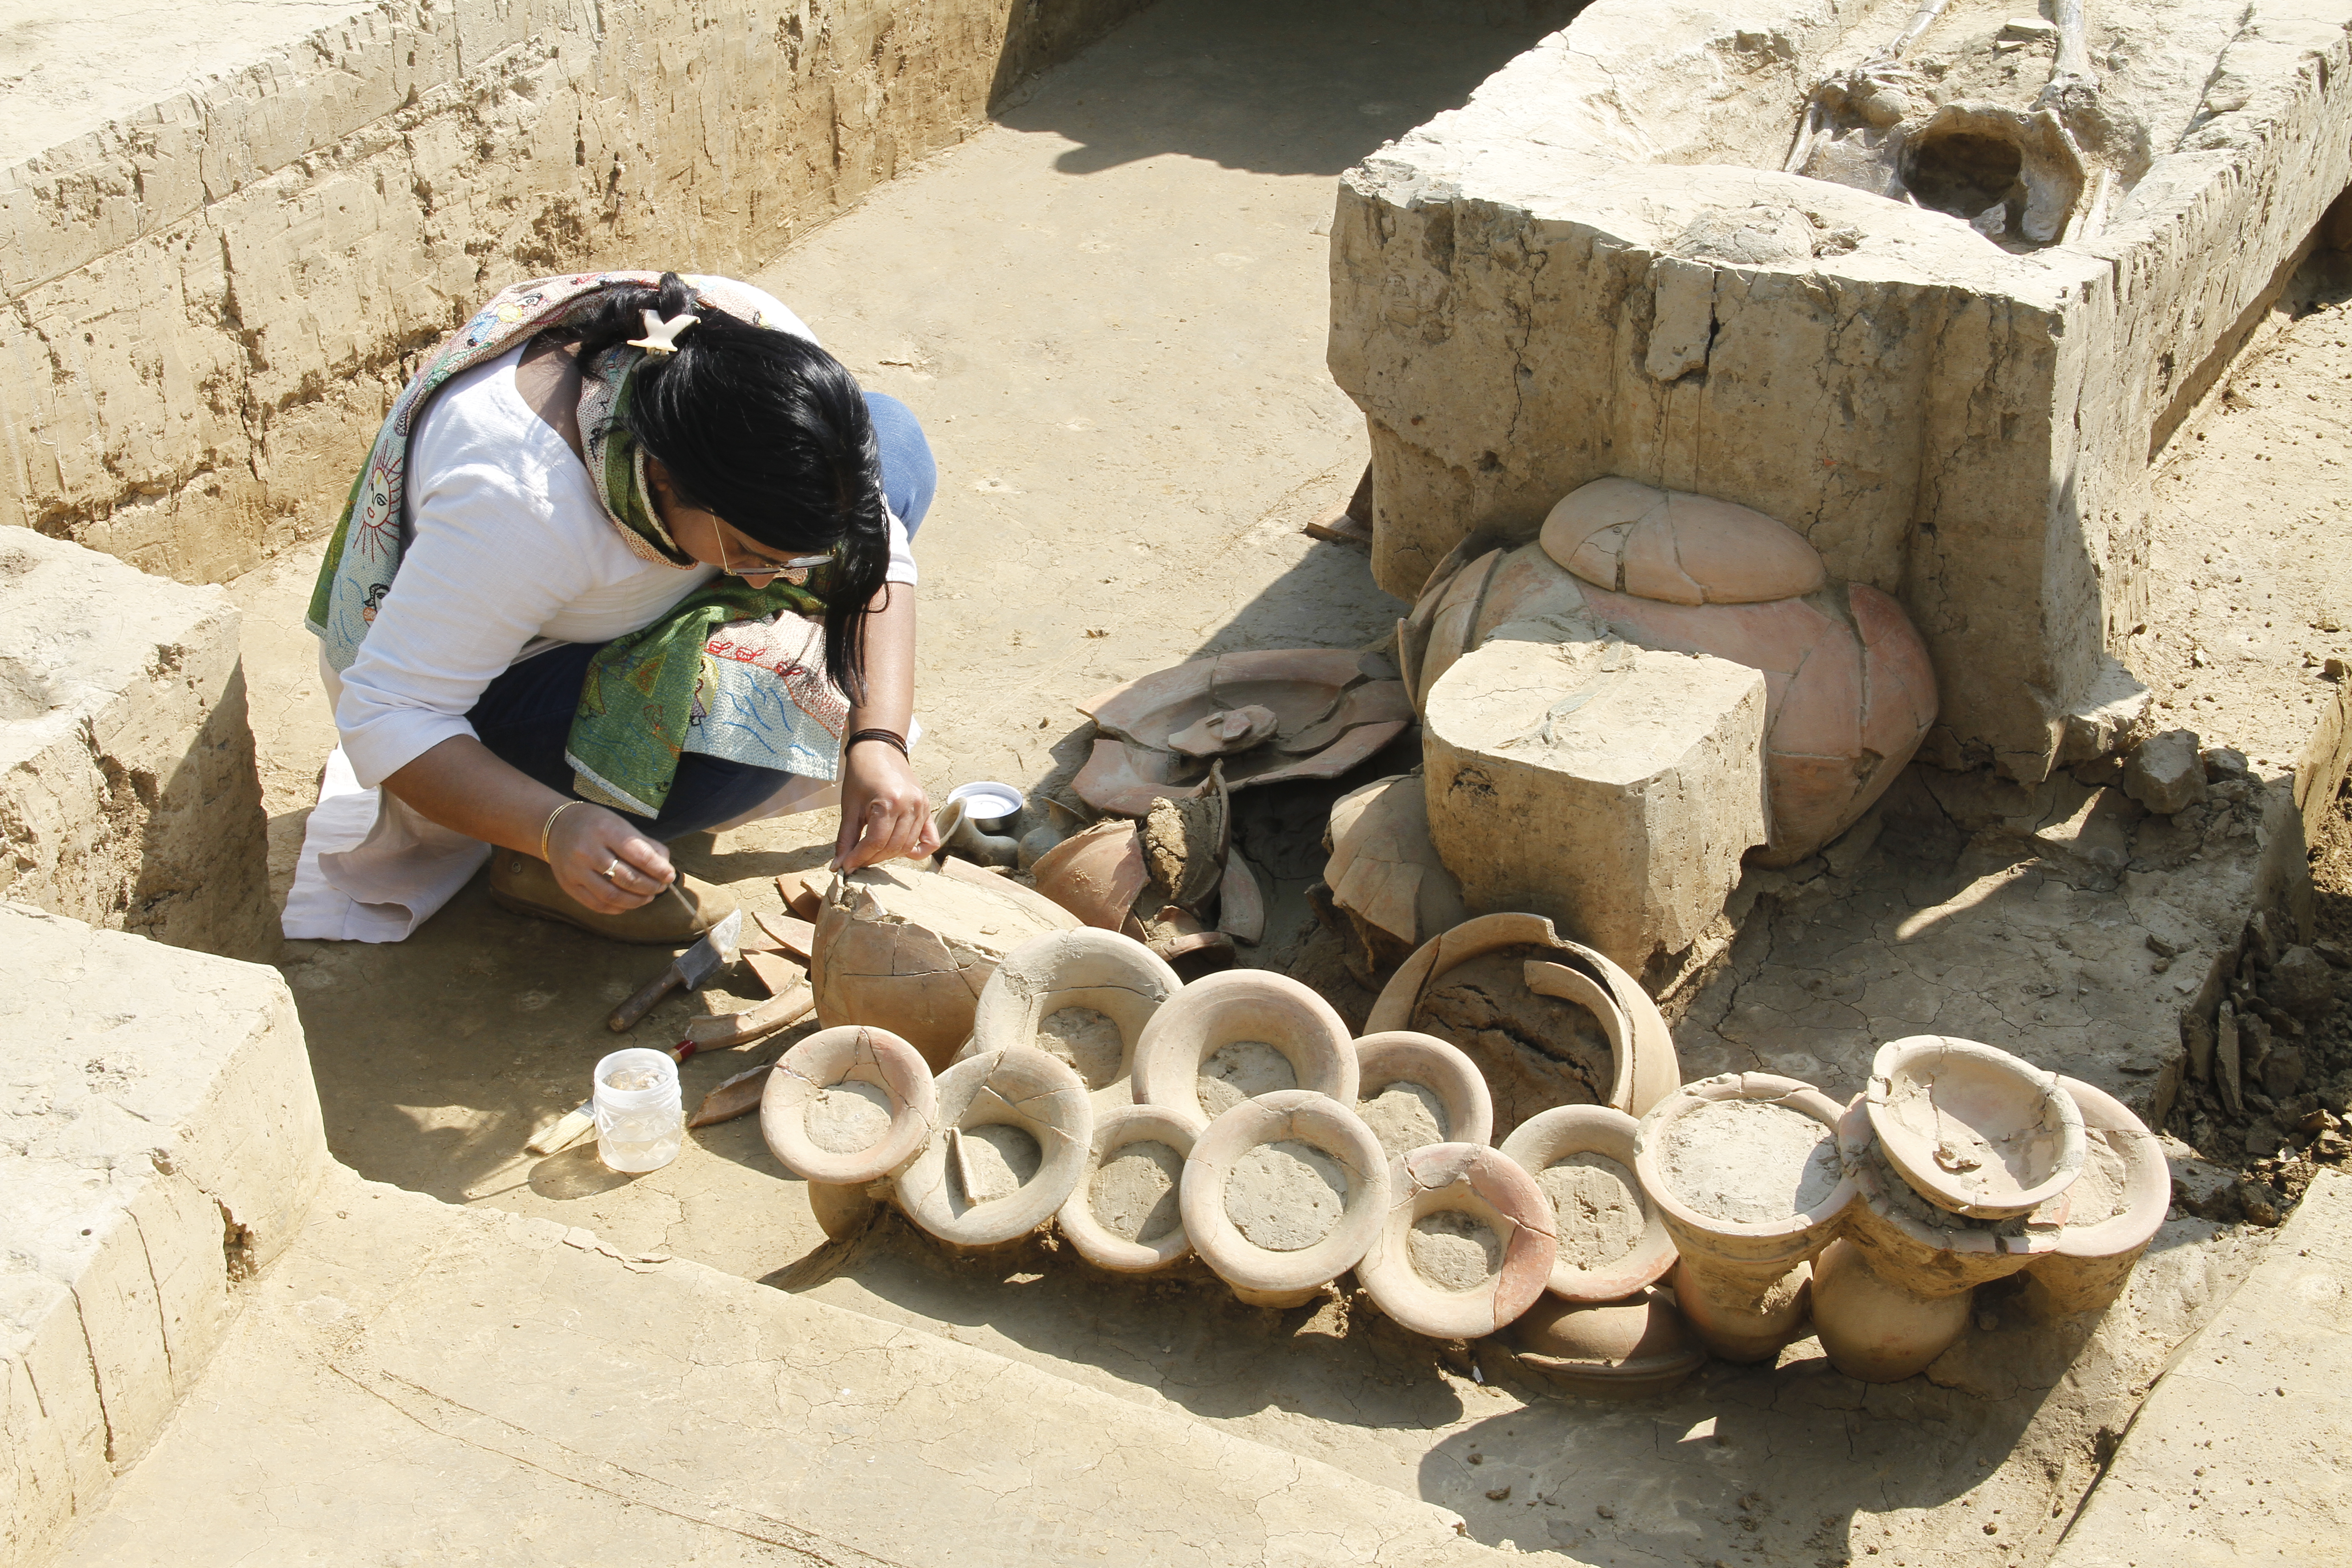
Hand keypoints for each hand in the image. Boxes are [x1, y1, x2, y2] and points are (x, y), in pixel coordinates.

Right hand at [548, 801, 675, 911]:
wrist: (556, 826)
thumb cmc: (596, 824)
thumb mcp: (621, 824)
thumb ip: (645, 845)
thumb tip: (666, 868)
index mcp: (605, 830)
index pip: (639, 855)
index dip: (659, 869)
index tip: (670, 875)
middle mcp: (587, 851)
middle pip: (627, 878)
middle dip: (650, 887)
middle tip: (660, 888)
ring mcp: (575, 870)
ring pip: (612, 895)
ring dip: (636, 901)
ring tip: (647, 897)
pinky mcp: (568, 885)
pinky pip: (597, 904)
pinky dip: (617, 908)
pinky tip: (628, 903)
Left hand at [833, 740, 936, 870]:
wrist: (879, 749)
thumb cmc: (861, 775)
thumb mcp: (849, 807)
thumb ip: (845, 839)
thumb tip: (838, 867)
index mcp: (889, 802)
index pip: (876, 843)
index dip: (859, 858)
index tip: (846, 867)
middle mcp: (910, 806)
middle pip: (892, 847)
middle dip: (872, 859)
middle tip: (856, 861)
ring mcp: (922, 807)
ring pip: (907, 846)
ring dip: (888, 856)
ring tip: (872, 854)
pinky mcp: (927, 808)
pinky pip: (930, 839)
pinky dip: (919, 850)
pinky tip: (905, 853)